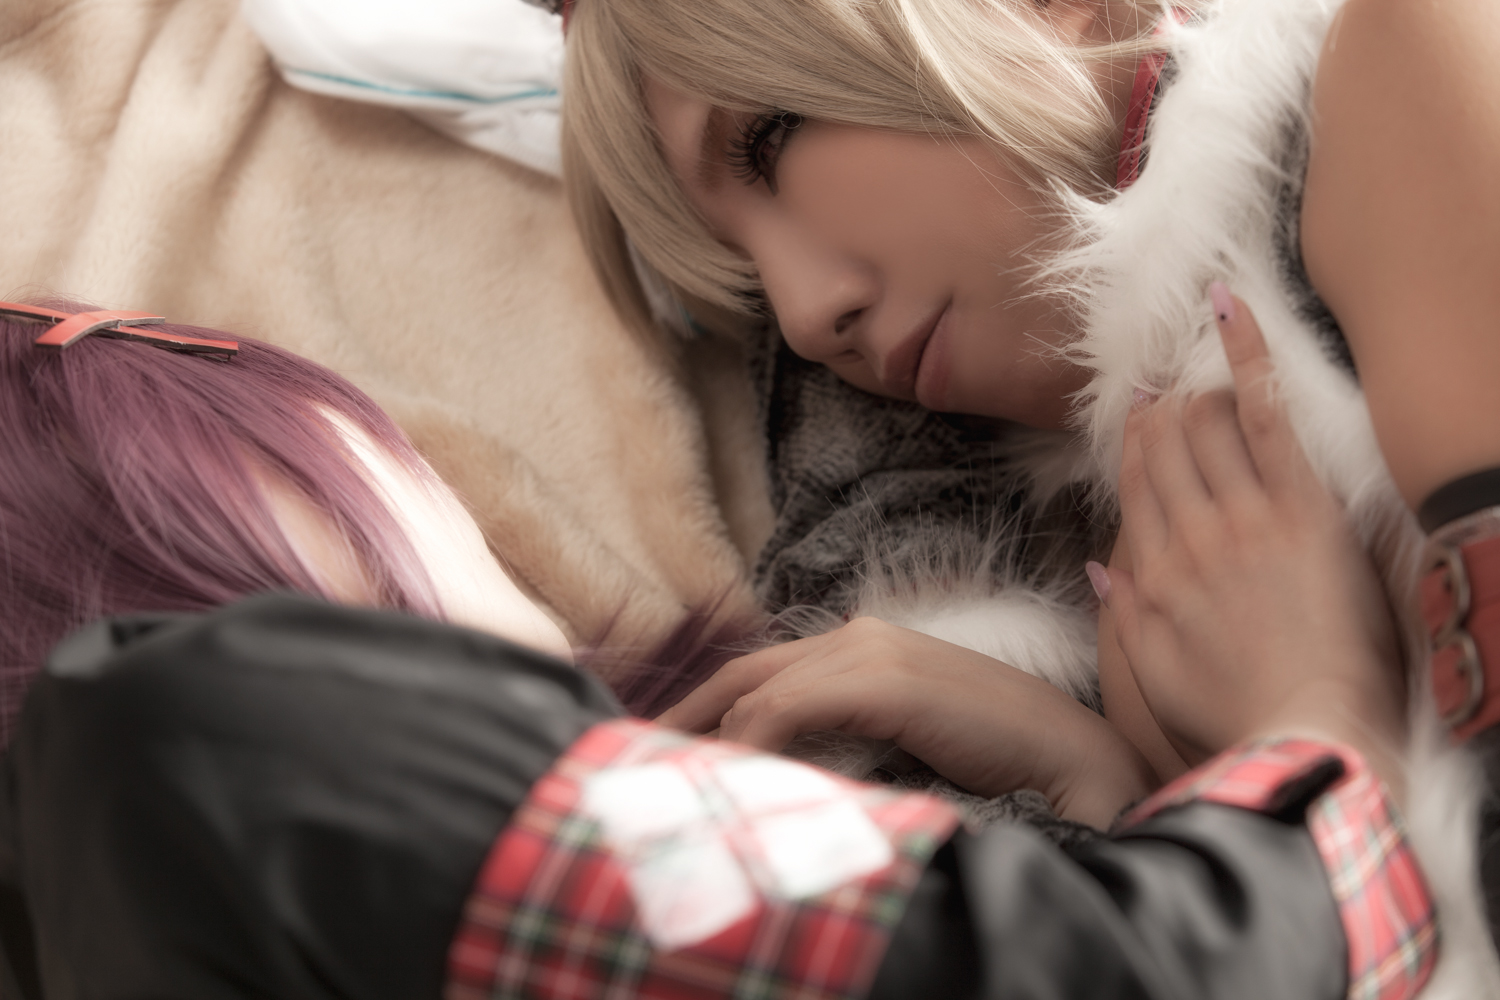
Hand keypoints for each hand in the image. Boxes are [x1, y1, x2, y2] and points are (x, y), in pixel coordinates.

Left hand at [657, 617, 1155, 827]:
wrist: (1073, 757)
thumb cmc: (994, 759)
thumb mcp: (900, 747)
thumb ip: (843, 745)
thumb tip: (780, 781)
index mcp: (862, 647)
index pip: (760, 672)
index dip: (704, 709)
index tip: (663, 752)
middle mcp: (858, 636)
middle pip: (743, 672)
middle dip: (685, 718)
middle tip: (634, 764)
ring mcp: (872, 651)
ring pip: (758, 690)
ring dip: (711, 742)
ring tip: (674, 789)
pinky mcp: (886, 679)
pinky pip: (790, 708)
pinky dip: (753, 745)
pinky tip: (733, 785)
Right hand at [1105, 287, 1404, 781]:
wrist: (1302, 728)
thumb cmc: (1233, 714)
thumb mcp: (1155, 677)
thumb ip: (1125, 614)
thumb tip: (1105, 568)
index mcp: (1156, 574)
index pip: (1137, 487)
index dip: (1135, 443)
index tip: (1139, 413)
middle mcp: (1191, 535)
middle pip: (1166, 449)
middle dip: (1163, 411)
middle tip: (1170, 384)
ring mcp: (1244, 517)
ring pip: (1206, 426)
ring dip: (1199, 389)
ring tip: (1201, 364)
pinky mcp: (1298, 508)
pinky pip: (1267, 418)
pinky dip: (1248, 360)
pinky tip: (1232, 313)